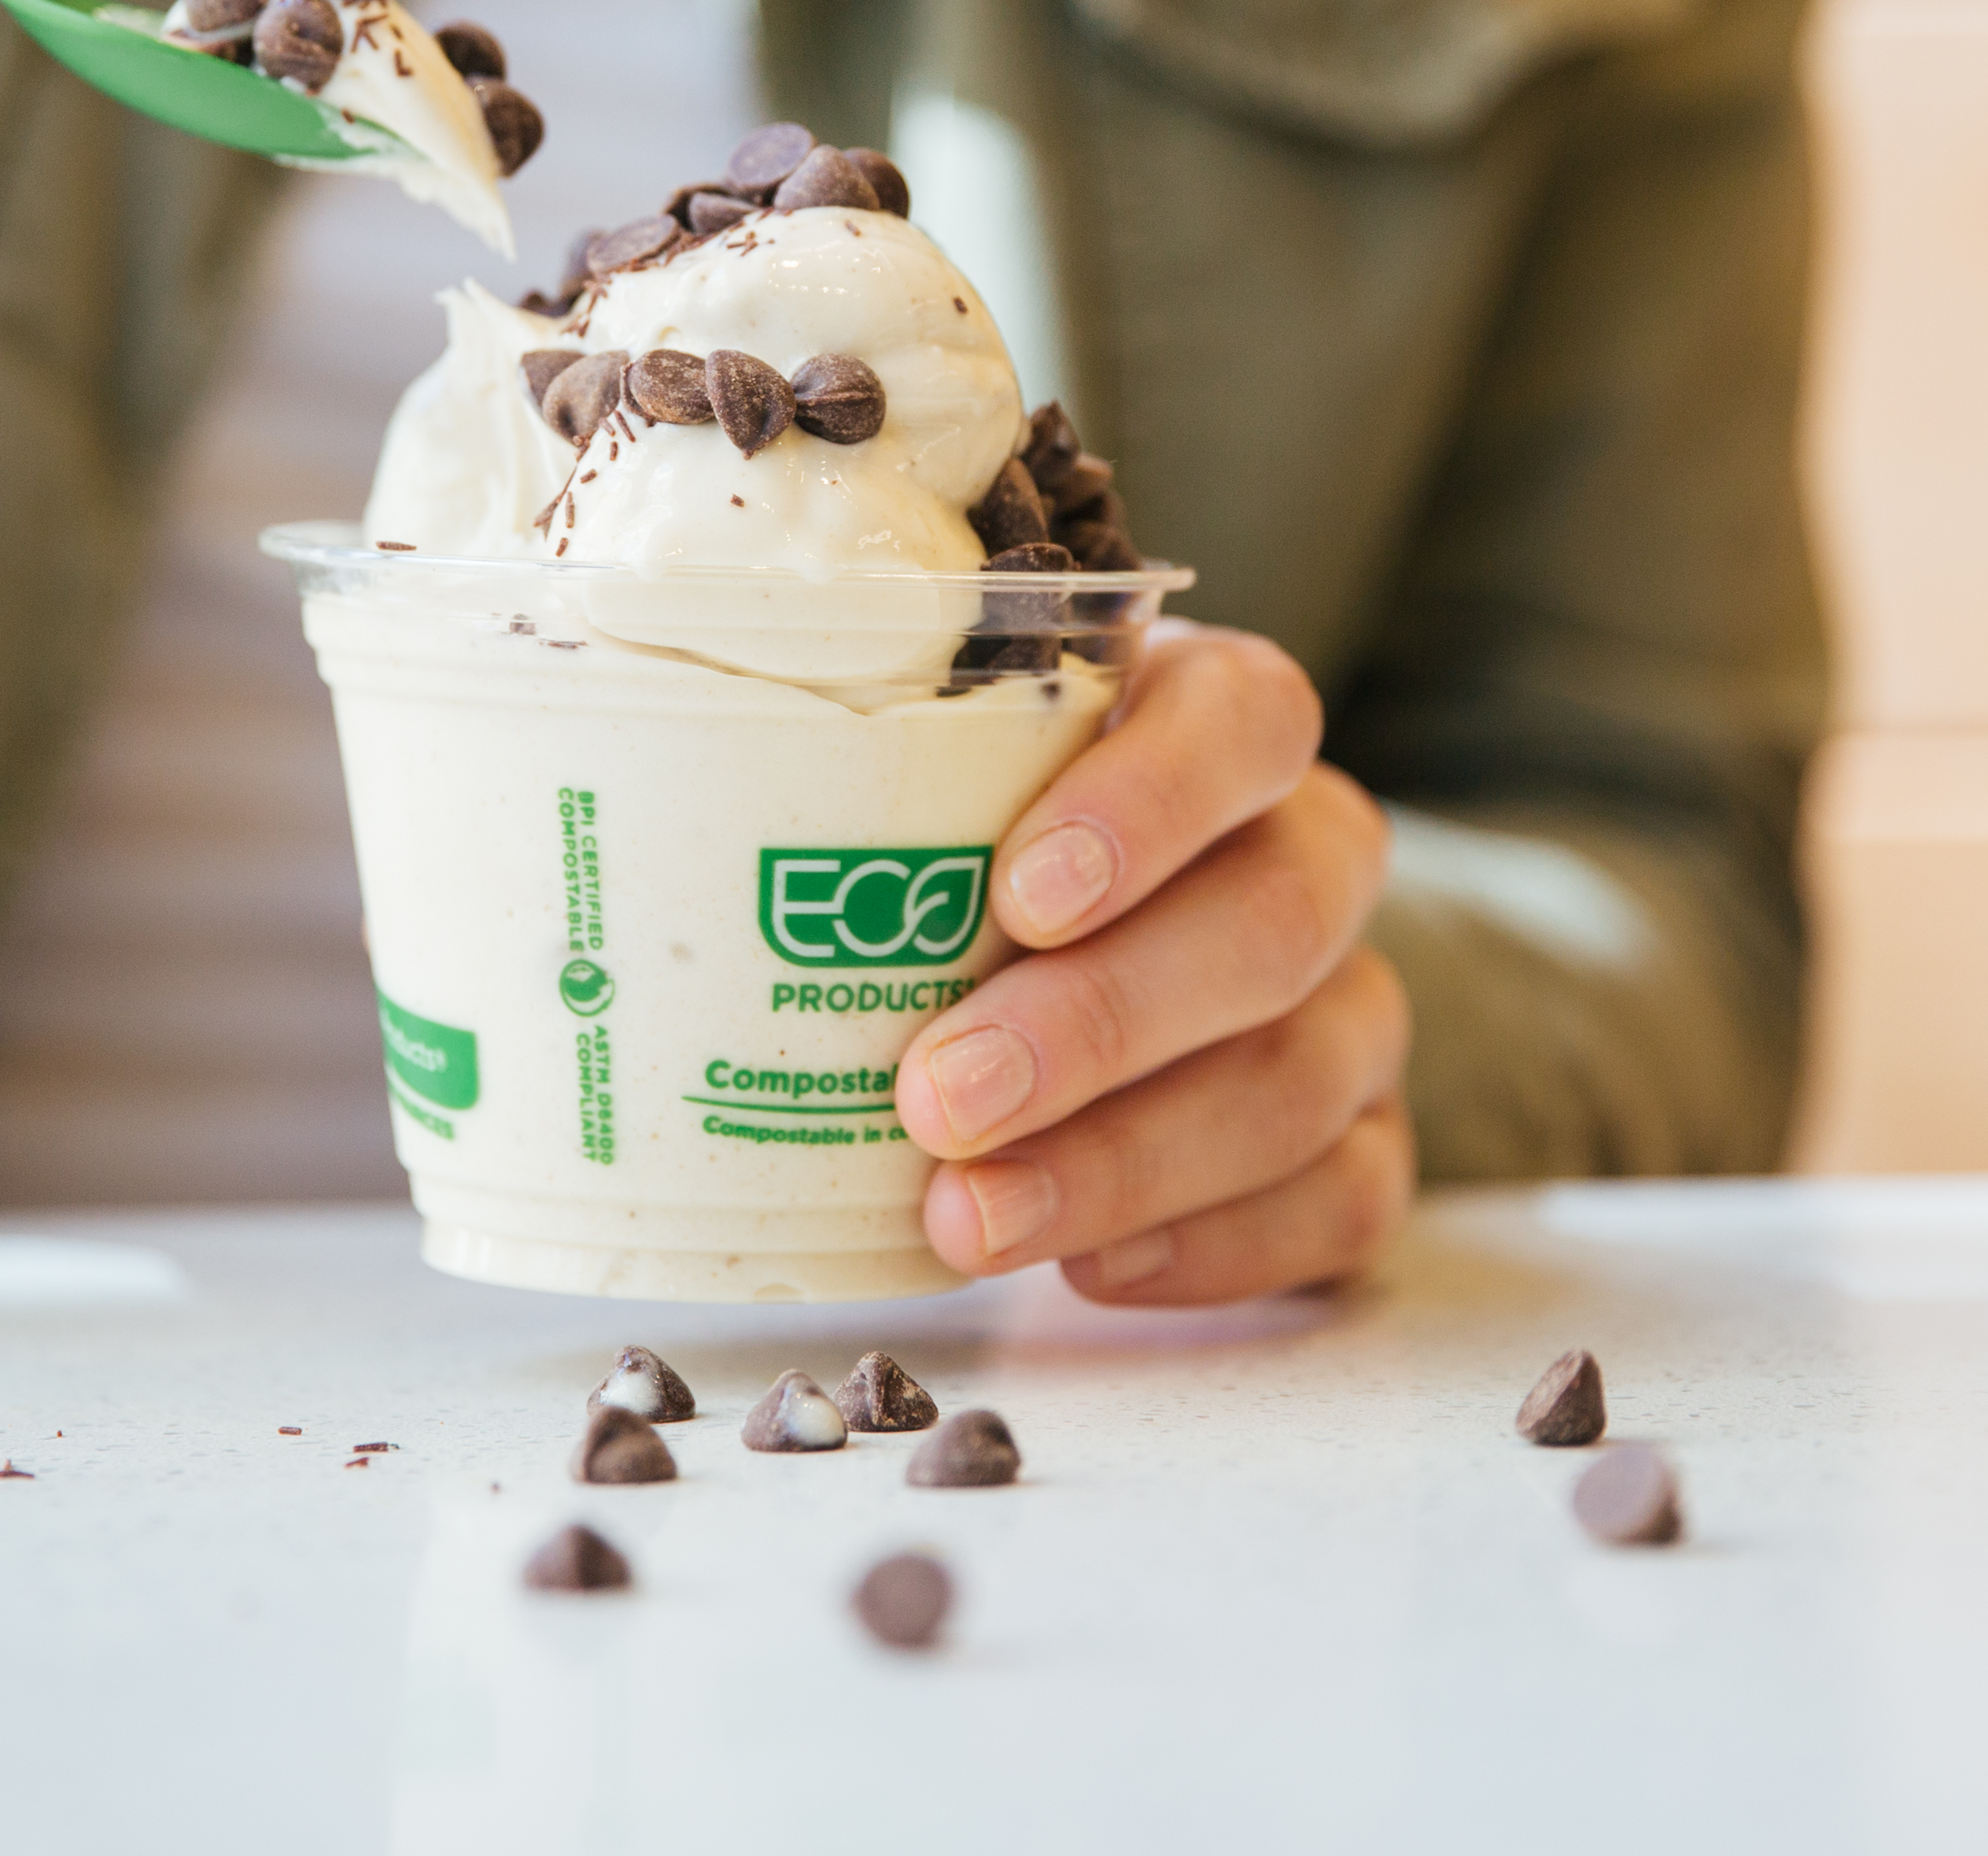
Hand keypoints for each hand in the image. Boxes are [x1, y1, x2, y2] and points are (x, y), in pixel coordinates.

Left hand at [896, 622, 1411, 1302]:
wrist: (1074, 982)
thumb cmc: (960, 854)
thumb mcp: (912, 774)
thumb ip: (832, 757)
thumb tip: (627, 737)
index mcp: (1216, 725)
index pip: (1245, 719)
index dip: (1152, 800)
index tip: (1016, 895)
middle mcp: (1309, 851)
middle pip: (1273, 916)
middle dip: (1102, 1019)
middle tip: (940, 1095)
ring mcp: (1348, 1002)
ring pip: (1304, 1072)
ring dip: (1130, 1158)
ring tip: (969, 1217)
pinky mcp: (1360, 1137)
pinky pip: (1346, 1195)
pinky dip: (1221, 1244)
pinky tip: (1091, 1268)